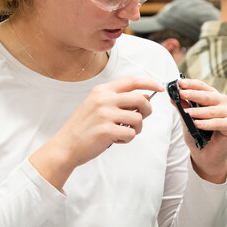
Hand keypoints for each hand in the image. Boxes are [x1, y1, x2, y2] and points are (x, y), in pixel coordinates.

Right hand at [31, 76, 162, 189]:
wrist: (66, 145)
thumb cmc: (84, 126)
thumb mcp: (98, 105)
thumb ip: (119, 99)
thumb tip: (144, 95)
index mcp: (102, 91)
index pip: (132, 81)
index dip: (149, 82)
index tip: (160, 87)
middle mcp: (104, 99)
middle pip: (141, 99)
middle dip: (147, 110)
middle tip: (141, 118)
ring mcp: (105, 115)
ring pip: (138, 119)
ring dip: (136, 129)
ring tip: (123, 132)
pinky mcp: (107, 131)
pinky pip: (131, 134)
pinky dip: (127, 139)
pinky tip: (115, 139)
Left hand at [170, 78, 226, 182]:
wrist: (206, 155)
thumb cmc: (199, 136)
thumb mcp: (188, 120)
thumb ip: (183, 109)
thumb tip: (173, 98)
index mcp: (214, 98)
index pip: (203, 87)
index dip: (191, 84)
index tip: (180, 83)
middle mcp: (224, 103)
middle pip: (208, 96)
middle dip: (193, 94)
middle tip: (181, 93)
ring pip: (212, 110)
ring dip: (198, 111)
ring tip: (187, 113)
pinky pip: (218, 123)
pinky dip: (207, 124)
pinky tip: (197, 124)